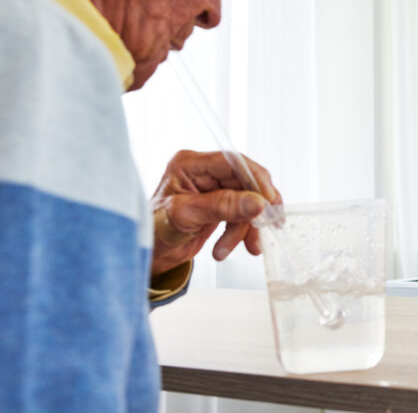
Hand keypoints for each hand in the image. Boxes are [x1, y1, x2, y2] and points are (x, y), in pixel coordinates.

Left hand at [150, 149, 281, 275]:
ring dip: (246, 228)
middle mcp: (203, 172)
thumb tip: (257, 203)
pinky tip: (226, 248)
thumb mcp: (186, 217)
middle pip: (244, 183)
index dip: (256, 180)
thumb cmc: (153, 232)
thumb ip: (222, 207)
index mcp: (190, 164)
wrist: (148, 254)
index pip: (233, 163)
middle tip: (264, 229)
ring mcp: (212, 188)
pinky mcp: (219, 203)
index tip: (269, 202)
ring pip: (247, 201)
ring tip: (237, 248)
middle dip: (253, 211)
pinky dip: (241, 232)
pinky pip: (242, 213)